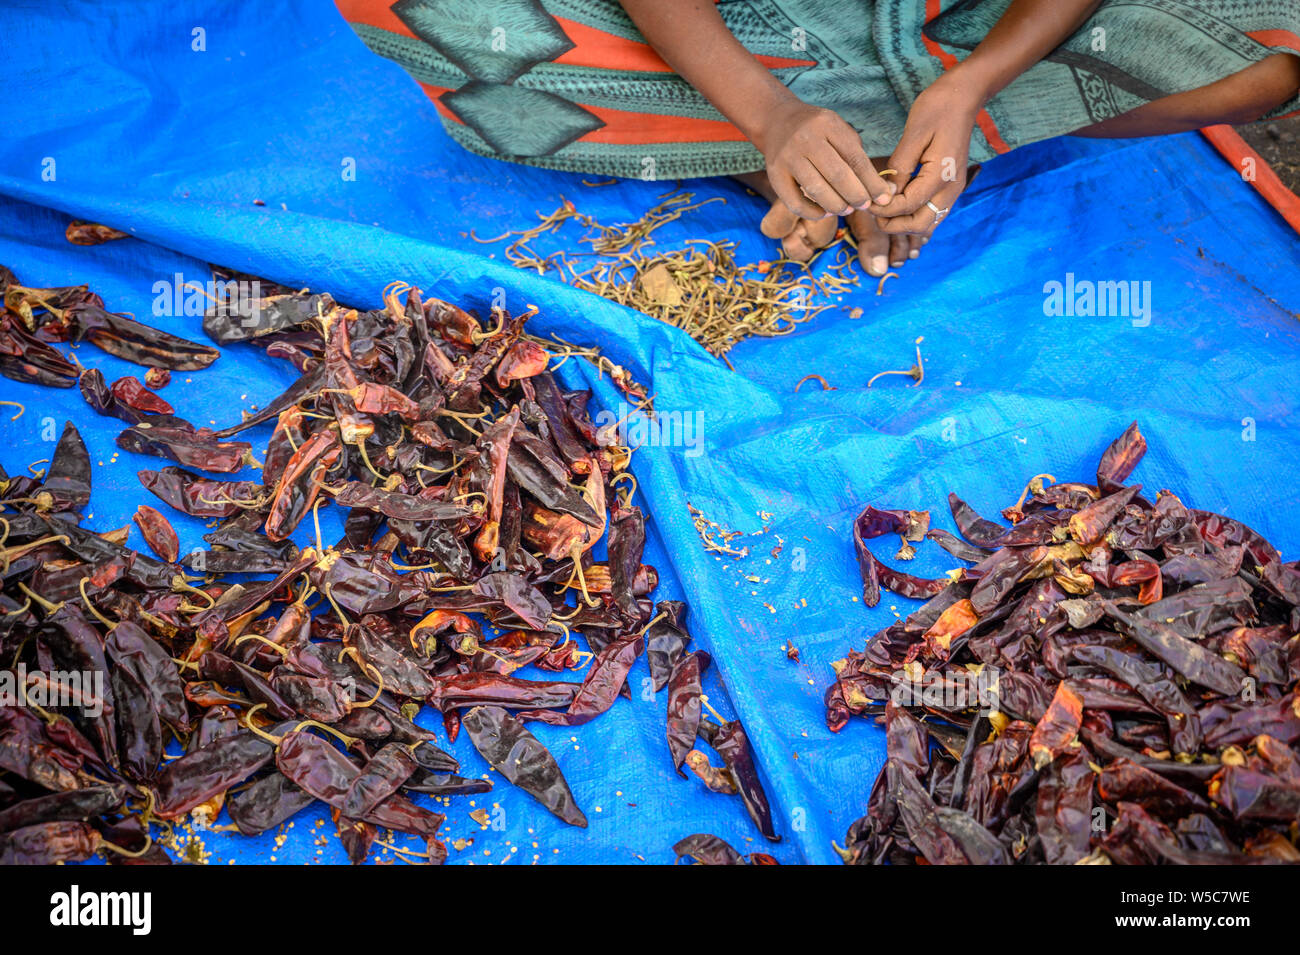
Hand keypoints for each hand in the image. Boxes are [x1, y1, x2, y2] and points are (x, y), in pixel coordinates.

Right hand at [753, 99, 894, 220]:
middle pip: (837, 175)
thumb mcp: (839, 132)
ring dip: (836, 205)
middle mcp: (805, 138)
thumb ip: (859, 158)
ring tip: (846, 209)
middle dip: (856, 196)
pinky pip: (794, 202)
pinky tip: (824, 212)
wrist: (778, 121)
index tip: (883, 198)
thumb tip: (885, 192)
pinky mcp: (774, 174)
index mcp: (827, 124)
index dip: (871, 182)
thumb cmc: (818, 132)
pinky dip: (812, 212)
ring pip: (816, 190)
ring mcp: (787, 156)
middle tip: (864, 206)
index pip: (855, 158)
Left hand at [874, 77, 981, 234]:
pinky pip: (933, 211)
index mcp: (941, 176)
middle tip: (873, 212)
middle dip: (893, 224)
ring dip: (904, 222)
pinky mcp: (951, 186)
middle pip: (920, 224)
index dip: (884, 209)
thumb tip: (885, 194)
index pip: (908, 206)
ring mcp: (954, 189)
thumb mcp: (913, 134)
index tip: (866, 202)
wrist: (964, 96)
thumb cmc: (938, 108)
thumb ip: (899, 167)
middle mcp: (951, 188)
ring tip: (883, 210)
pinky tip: (898, 204)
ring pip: (928, 222)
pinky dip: (914, 214)